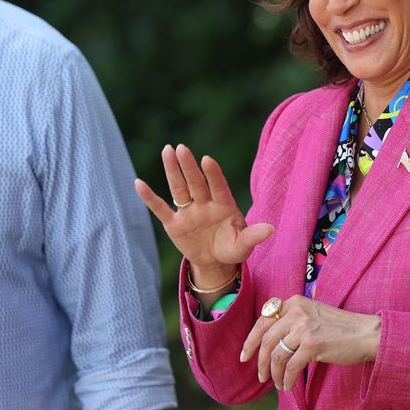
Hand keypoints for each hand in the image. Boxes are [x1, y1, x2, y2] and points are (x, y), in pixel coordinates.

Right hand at [135, 144, 272, 278]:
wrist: (215, 261)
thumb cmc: (232, 248)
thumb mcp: (244, 245)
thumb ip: (253, 235)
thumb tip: (271, 228)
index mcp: (224, 205)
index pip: (218, 187)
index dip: (213, 174)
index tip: (207, 160)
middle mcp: (205, 204)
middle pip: (196, 182)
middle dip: (189, 166)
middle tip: (182, 148)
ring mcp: (188, 212)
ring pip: (179, 188)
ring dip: (173, 171)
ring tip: (167, 150)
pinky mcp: (174, 224)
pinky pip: (160, 209)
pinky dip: (149, 197)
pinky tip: (138, 183)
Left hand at [239, 295, 381, 391]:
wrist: (365, 333)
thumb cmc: (339, 328)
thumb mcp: (312, 314)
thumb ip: (291, 320)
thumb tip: (268, 342)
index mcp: (293, 302)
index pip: (262, 320)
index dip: (250, 341)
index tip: (244, 356)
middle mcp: (296, 311)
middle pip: (266, 339)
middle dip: (260, 361)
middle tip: (260, 376)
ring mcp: (304, 327)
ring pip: (276, 355)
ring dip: (274, 373)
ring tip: (277, 383)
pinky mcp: (312, 344)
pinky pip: (290, 366)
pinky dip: (286, 379)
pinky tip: (288, 386)